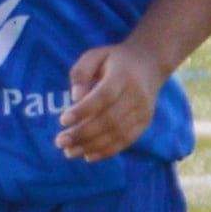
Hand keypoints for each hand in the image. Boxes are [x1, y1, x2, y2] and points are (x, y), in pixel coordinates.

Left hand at [53, 43, 161, 165]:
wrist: (150, 64)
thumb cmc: (114, 60)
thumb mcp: (94, 55)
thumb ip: (81, 73)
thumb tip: (75, 97)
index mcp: (123, 76)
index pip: (104, 96)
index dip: (83, 111)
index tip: (62, 120)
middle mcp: (136, 95)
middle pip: (110, 119)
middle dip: (83, 134)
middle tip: (60, 142)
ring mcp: (143, 110)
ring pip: (118, 133)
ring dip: (92, 146)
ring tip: (69, 152)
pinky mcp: (145, 122)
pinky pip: (126, 140)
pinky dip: (107, 151)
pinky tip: (88, 156)